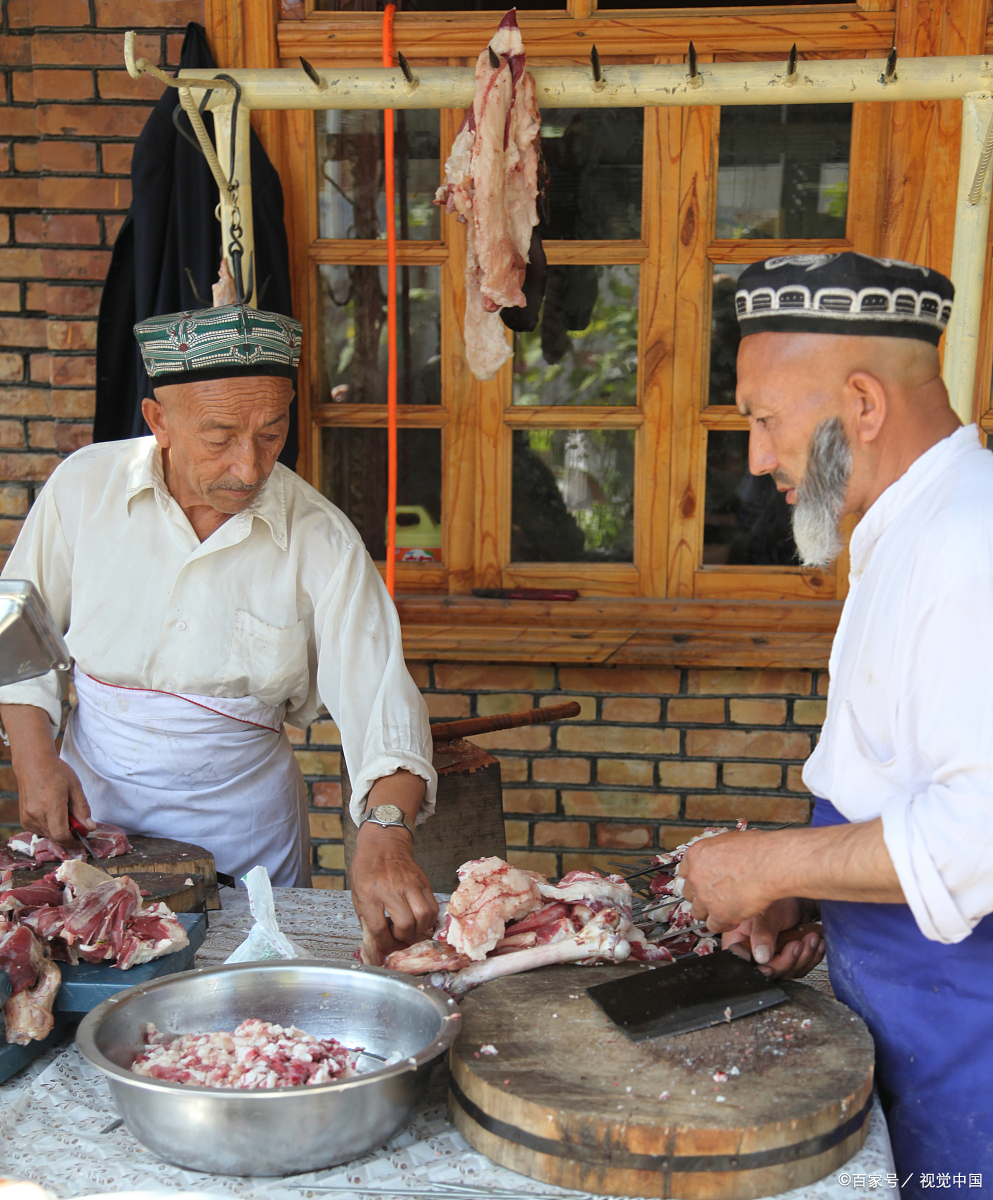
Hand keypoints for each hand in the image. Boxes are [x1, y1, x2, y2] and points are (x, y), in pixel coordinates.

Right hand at [16, 752, 91, 844]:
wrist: (32, 765)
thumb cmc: (56, 772)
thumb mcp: (75, 787)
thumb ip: (82, 809)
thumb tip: (90, 827)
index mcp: (50, 805)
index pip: (61, 835)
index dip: (74, 841)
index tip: (83, 838)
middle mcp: (35, 814)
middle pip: (56, 837)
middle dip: (70, 834)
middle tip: (77, 821)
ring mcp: (27, 818)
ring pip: (48, 836)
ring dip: (59, 830)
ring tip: (63, 812)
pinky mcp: (24, 820)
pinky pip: (40, 831)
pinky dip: (50, 827)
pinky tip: (53, 813)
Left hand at [350, 824, 437, 961]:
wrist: (383, 843)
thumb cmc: (367, 868)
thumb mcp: (357, 892)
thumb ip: (366, 917)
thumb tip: (378, 941)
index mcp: (369, 893)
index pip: (378, 928)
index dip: (384, 943)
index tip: (386, 944)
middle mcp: (390, 889)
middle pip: (405, 923)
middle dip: (403, 936)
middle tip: (399, 935)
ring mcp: (409, 884)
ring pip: (423, 916)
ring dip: (418, 929)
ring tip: (411, 927)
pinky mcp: (423, 881)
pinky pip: (432, 906)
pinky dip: (429, 918)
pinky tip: (420, 918)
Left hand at [678, 829, 778, 931]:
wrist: (770, 863)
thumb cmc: (757, 849)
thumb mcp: (729, 840)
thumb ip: (717, 854)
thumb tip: (719, 857)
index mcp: (696, 855)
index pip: (685, 872)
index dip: (695, 880)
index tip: (702, 883)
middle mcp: (696, 876)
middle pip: (689, 893)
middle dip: (701, 896)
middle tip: (714, 897)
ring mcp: (705, 896)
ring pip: (698, 912)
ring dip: (709, 912)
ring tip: (724, 910)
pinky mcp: (718, 914)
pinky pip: (714, 926)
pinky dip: (724, 924)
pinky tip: (735, 919)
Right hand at [722, 898, 824, 979]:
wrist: (800, 901)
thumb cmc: (780, 900)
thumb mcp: (768, 914)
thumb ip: (763, 934)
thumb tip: (761, 958)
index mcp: (739, 940)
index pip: (745, 964)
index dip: (760, 969)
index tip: (773, 964)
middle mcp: (754, 951)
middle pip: (769, 971)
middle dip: (788, 960)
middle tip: (797, 943)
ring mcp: (772, 957)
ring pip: (788, 972)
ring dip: (804, 957)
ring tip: (810, 938)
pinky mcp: (788, 960)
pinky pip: (801, 968)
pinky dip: (811, 957)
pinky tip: (816, 943)